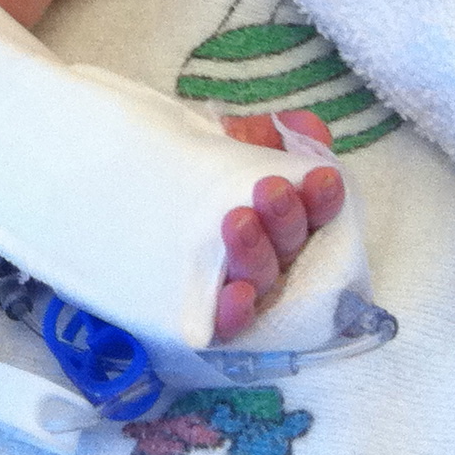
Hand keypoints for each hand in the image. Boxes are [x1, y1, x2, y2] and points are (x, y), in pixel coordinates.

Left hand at [213, 110, 344, 342]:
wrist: (129, 188)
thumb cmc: (197, 166)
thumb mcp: (230, 140)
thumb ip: (269, 133)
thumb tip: (310, 129)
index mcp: (288, 214)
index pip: (319, 212)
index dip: (325, 198)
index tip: (321, 176)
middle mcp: (273, 254)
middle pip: (290, 246)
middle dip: (286, 218)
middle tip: (270, 190)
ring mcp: (242, 285)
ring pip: (261, 279)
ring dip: (256, 253)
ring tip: (238, 220)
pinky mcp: (206, 313)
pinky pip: (227, 324)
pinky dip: (236, 312)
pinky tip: (237, 293)